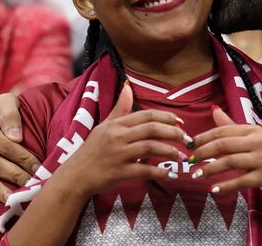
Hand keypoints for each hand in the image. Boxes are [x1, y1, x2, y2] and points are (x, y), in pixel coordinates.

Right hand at [60, 83, 190, 198]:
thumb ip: (119, 108)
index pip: (146, 115)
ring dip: (170, 151)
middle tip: (186, 138)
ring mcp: (118, 154)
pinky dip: (159, 172)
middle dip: (173, 132)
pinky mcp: (119, 172)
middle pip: (152, 129)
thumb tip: (128, 86)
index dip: (166, 117)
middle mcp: (118, 137)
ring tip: (181, 156)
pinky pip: (144, 170)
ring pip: (150, 147)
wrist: (75, 176)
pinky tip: (170, 174)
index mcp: (116, 124)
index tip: (180, 122)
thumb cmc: (91, 150)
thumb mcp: (104, 126)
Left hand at [190, 106, 261, 196]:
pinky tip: (212, 189)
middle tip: (190, 160)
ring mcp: (261, 159)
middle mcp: (257, 142)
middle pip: (223, 145)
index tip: (190, 144)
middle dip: (203, 152)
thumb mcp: (254, 135)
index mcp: (253, 130)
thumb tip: (213, 110)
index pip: (222, 130)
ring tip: (197, 174)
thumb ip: (232, 125)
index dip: (203, 137)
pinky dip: (225, 186)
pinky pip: (240, 181)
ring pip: (229, 162)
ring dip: (210, 169)